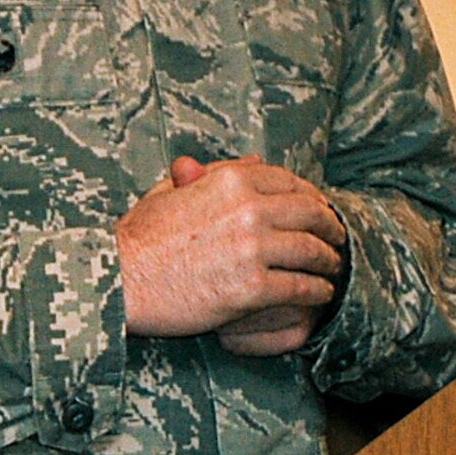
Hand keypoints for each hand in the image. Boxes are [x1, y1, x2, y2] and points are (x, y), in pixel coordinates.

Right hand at [116, 155, 347, 347]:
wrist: (118, 281)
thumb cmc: (139, 238)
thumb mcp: (173, 190)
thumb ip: (215, 173)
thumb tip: (254, 161)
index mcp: (232, 181)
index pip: (291, 183)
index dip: (313, 198)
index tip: (320, 211)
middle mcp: (249, 209)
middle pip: (310, 215)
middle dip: (330, 228)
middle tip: (337, 241)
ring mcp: (253, 249)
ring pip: (312, 252)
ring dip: (328, 262)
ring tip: (332, 270)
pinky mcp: (252, 288)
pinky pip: (301, 287)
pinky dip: (316, 291)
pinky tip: (319, 294)